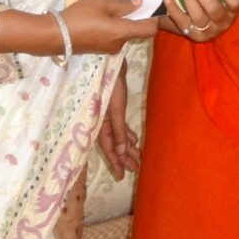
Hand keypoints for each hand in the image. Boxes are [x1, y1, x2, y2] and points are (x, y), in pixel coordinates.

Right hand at [61, 0, 158, 54]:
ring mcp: (110, 48)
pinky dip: (114, 28)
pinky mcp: (101, 49)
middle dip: (136, 18)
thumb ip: (123, 4)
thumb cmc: (81, 17)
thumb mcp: (102, 4)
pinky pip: (114, 38)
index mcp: (123, 32)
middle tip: (130, 2)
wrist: (57, 35)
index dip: (154, 19)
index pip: (150, 31)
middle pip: (137, 32)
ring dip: (123, 23)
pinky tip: (102, 18)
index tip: (150, 7)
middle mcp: (120, 44)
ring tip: (112, 8)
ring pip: (124, 34)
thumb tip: (140, 3)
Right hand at [97, 62, 140, 179]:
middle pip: (114, 144)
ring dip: (128, 146)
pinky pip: (121, 125)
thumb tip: (122, 151)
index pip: (108, 148)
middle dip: (124, 157)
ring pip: (119, 135)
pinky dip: (127, 133)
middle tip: (136, 169)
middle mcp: (103, 121)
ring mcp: (109, 114)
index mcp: (101, 124)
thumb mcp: (116, 109)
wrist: (109, 62)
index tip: (122, 176)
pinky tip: (134, 139)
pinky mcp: (115, 106)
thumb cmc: (111, 85)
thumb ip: (118, 130)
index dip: (115, 162)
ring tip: (138, 157)